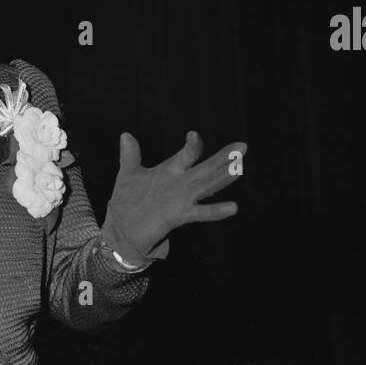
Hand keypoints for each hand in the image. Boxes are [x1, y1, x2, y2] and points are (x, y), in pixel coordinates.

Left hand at [105, 130, 246, 258]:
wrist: (123, 230)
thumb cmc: (128, 201)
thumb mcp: (128, 175)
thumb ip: (130, 156)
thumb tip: (126, 135)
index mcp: (171, 171)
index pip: (187, 155)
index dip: (192, 145)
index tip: (193, 135)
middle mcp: (181, 183)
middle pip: (207, 168)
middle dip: (224, 157)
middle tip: (242, 146)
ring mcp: (183, 199)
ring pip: (208, 186)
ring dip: (224, 177)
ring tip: (239, 168)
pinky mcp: (180, 216)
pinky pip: (201, 212)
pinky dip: (216, 210)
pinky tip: (233, 207)